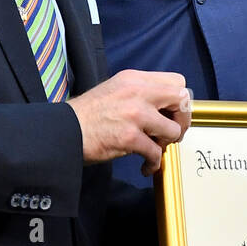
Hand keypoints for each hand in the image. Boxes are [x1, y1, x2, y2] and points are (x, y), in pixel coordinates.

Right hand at [68, 69, 190, 175]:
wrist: (65, 130)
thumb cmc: (88, 114)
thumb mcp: (116, 89)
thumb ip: (141, 93)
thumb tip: (166, 108)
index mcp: (135, 79)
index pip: (177, 81)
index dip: (179, 101)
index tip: (171, 115)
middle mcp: (137, 92)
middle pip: (182, 100)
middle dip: (182, 120)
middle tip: (170, 134)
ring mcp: (134, 114)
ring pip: (173, 130)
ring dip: (166, 144)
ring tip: (153, 149)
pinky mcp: (129, 137)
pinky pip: (156, 153)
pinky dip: (153, 164)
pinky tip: (144, 166)